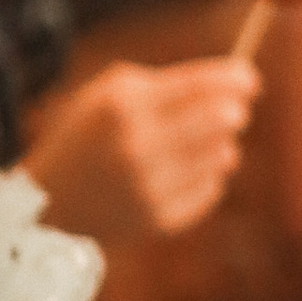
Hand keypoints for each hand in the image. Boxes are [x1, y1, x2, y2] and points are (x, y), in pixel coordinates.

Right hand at [25, 57, 256, 246]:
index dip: (235, 79)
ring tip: (200, 143)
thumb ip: (166, 81)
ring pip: (223, 155)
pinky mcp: (159, 220)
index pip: (200, 85)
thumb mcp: (109, 94)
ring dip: (221, 145)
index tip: (250, 80)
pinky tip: (184, 172)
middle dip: (234, 111)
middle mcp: (137, 147)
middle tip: (234, 111)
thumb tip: (234, 83)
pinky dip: (207, 177)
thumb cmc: (90, 135)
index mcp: (123, 107)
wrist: (52, 202)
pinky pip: (212, 189)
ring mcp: (149, 188)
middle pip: (221, 119)